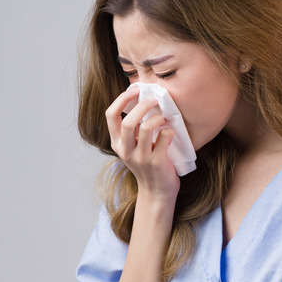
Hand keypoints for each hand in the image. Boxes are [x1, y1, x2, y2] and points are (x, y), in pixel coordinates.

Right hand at [105, 87, 180, 201]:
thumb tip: (142, 100)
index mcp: (116, 143)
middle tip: (154, 100)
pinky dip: (169, 132)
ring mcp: (140, 158)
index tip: (135, 89)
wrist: (156, 192)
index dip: (121, 99)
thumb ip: (132, 129)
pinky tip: (170, 133)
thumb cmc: (146, 164)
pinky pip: (164, 138)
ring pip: (146, 128)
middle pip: (128, 122)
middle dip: (142, 105)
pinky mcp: (156, 163)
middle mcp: (125, 151)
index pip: (110, 115)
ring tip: (163, 119)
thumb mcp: (132, 147)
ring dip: (157, 118)